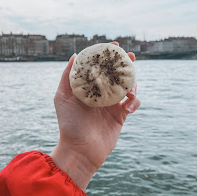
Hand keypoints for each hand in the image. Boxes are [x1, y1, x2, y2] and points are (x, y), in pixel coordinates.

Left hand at [50, 43, 139, 190]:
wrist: (80, 150)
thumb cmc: (69, 124)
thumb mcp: (62, 97)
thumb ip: (68, 76)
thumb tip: (75, 55)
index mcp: (89, 88)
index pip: (99, 67)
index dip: (106, 56)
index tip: (112, 46)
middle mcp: (101, 94)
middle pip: (115, 74)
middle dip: (124, 64)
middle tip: (130, 56)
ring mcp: (112, 104)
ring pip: (127, 86)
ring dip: (132, 83)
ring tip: (130, 87)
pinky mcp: (121, 115)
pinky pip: (133, 103)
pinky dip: (134, 102)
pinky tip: (129, 106)